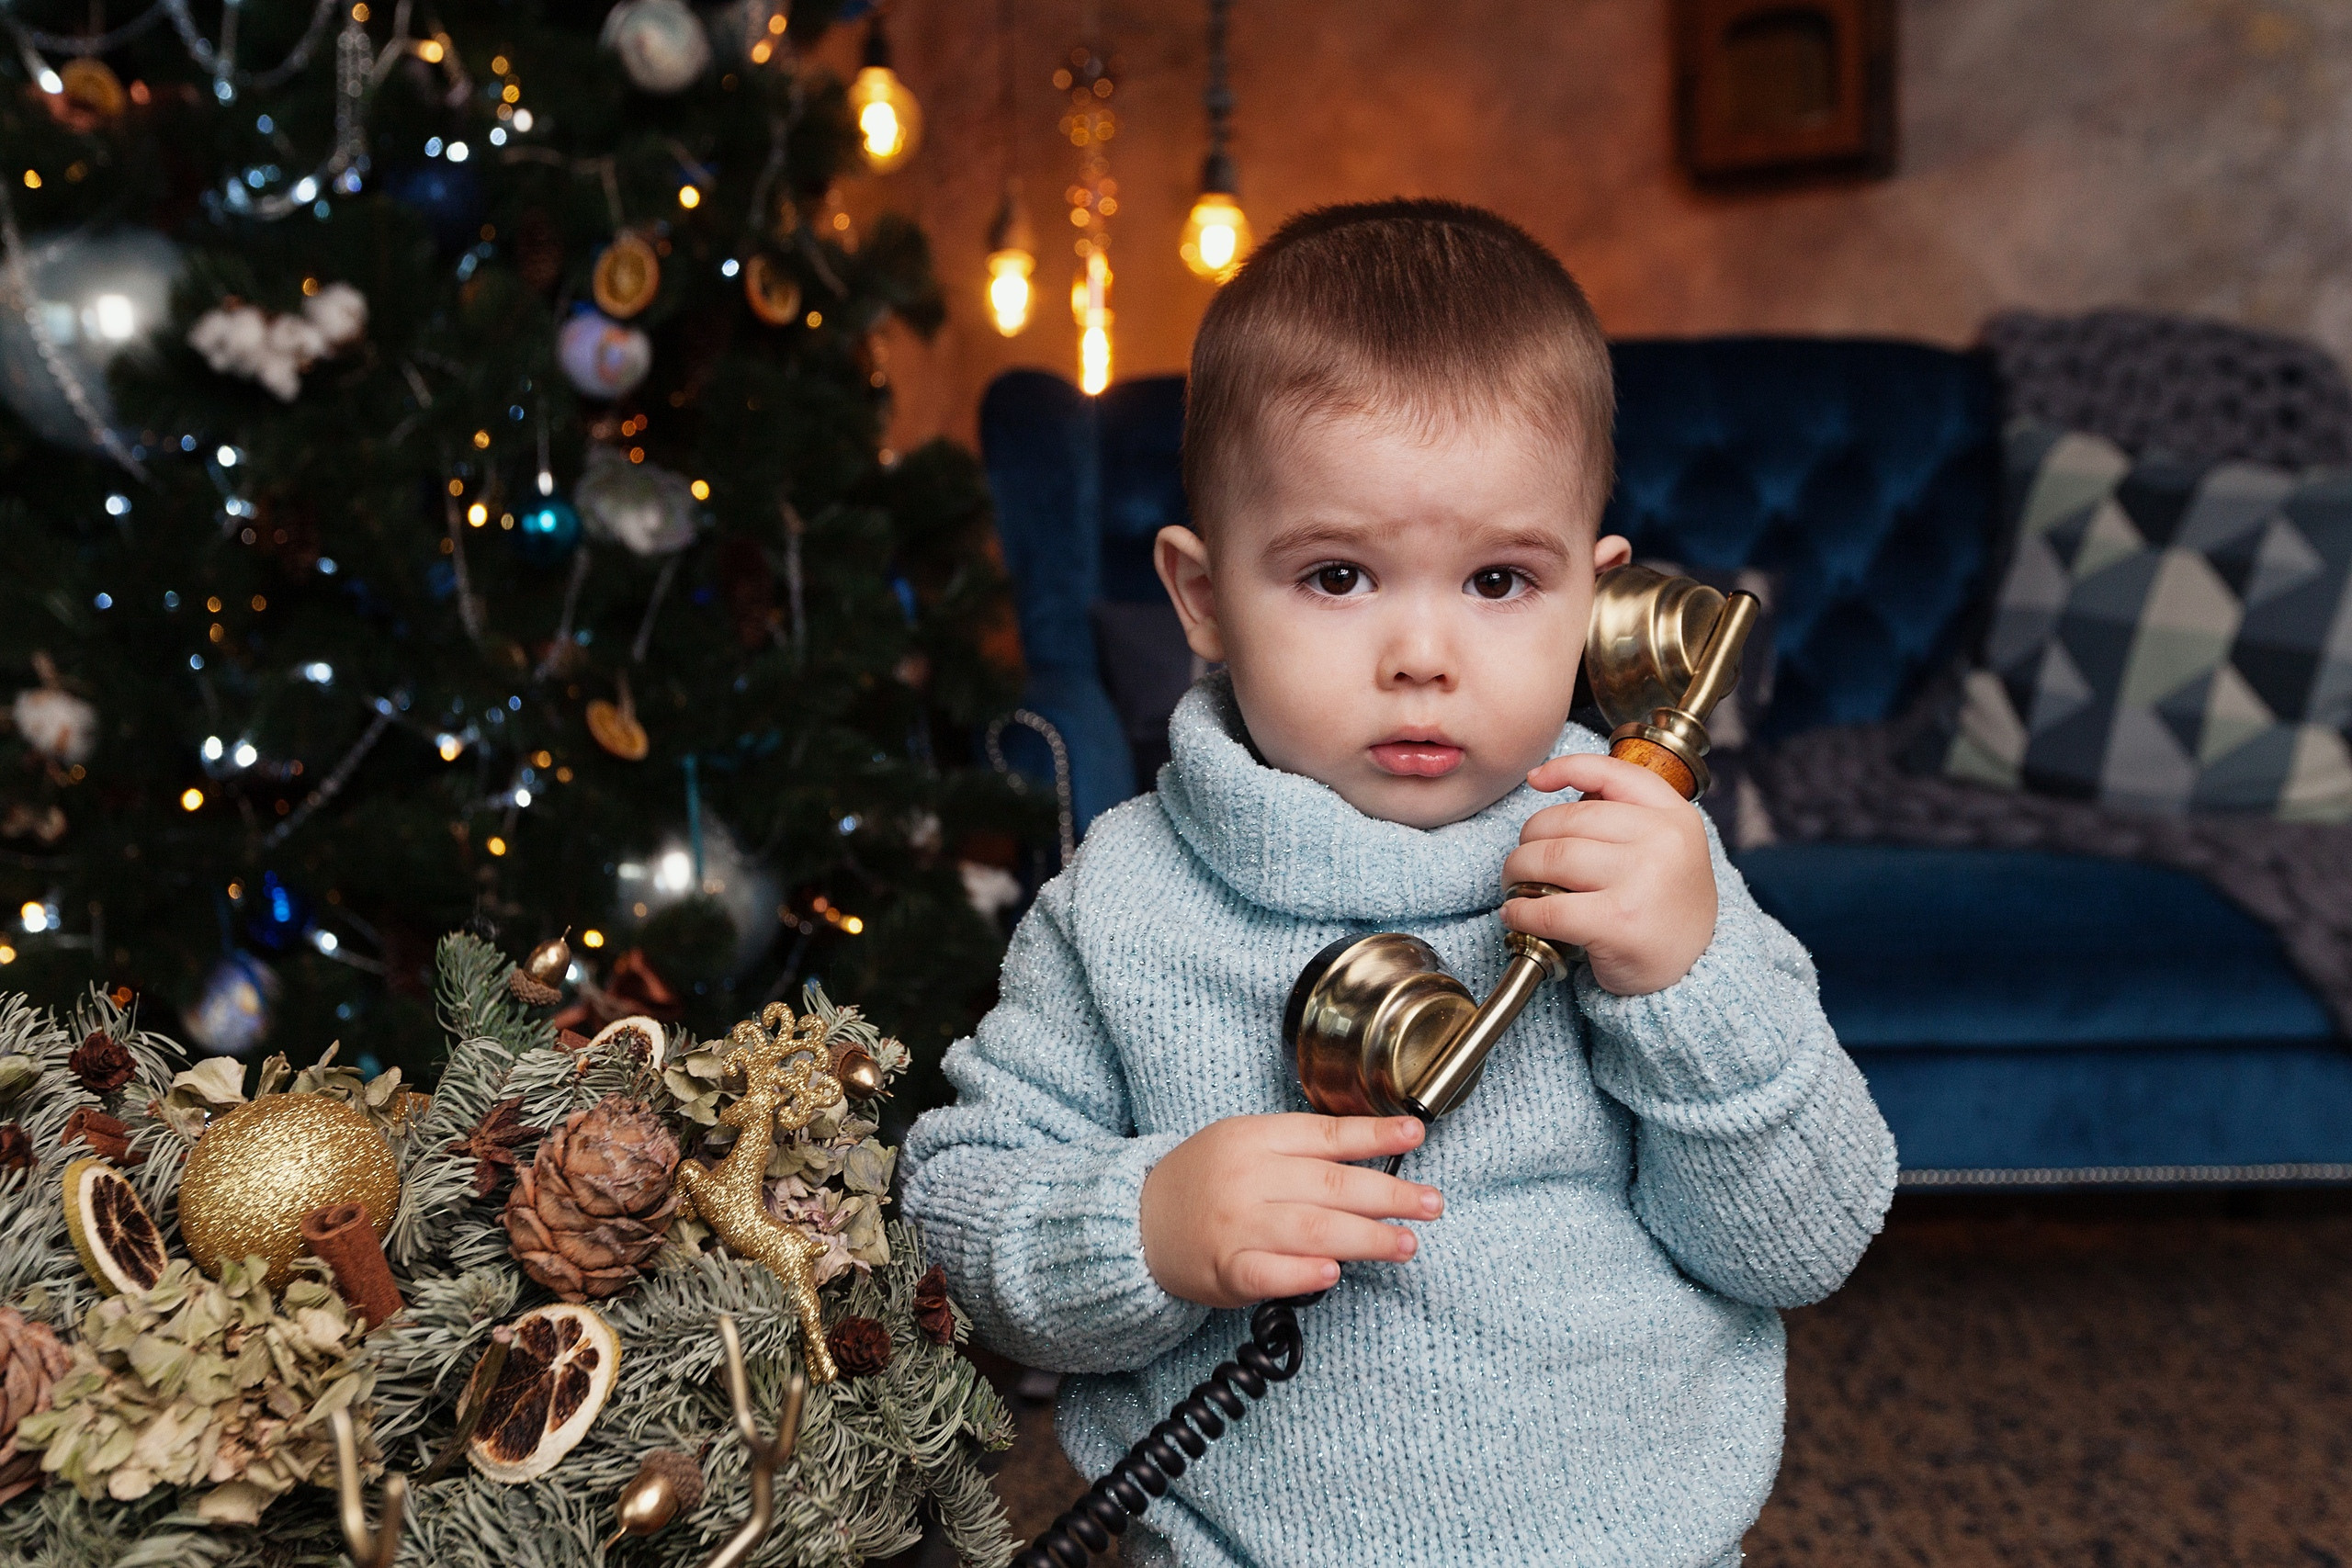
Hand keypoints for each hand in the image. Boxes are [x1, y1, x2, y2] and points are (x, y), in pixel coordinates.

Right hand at [1138, 1114, 1440, 1307]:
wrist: (1136, 1220)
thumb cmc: (1204, 1182)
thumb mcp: (1245, 1143)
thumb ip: (1302, 1150)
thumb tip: (1371, 1160)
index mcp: (1256, 1137)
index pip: (1327, 1134)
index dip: (1375, 1136)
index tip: (1416, 1136)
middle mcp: (1248, 1176)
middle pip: (1332, 1185)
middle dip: (1389, 1195)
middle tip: (1430, 1204)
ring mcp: (1235, 1224)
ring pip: (1312, 1229)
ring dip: (1366, 1239)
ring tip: (1405, 1244)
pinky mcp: (1224, 1268)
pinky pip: (1267, 1272)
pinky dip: (1302, 1273)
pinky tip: (1333, 1274)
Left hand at [1501, 752, 1716, 996]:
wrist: (1695, 969)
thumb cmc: (1662, 904)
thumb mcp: (1663, 845)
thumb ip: (1619, 812)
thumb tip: (1547, 779)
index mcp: (1674, 815)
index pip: (1610, 772)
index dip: (1565, 769)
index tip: (1535, 779)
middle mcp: (1663, 840)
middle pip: (1565, 819)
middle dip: (1528, 839)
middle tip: (1521, 861)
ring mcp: (1642, 880)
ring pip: (1549, 857)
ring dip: (1517, 871)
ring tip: (1517, 885)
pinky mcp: (1618, 922)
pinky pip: (1547, 908)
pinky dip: (1519, 911)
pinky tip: (1518, 915)